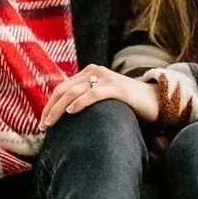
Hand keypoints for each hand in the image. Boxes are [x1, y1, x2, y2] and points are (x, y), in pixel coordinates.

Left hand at [39, 64, 159, 127]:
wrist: (155, 100)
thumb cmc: (126, 104)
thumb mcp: (102, 97)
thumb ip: (86, 99)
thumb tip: (64, 115)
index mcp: (89, 73)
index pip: (62, 88)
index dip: (49, 105)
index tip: (42, 123)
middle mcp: (95, 72)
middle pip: (64, 90)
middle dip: (50, 108)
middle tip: (43, 127)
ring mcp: (106, 79)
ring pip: (74, 92)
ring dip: (59, 109)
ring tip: (51, 123)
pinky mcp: (117, 89)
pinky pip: (93, 94)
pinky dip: (80, 102)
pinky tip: (71, 112)